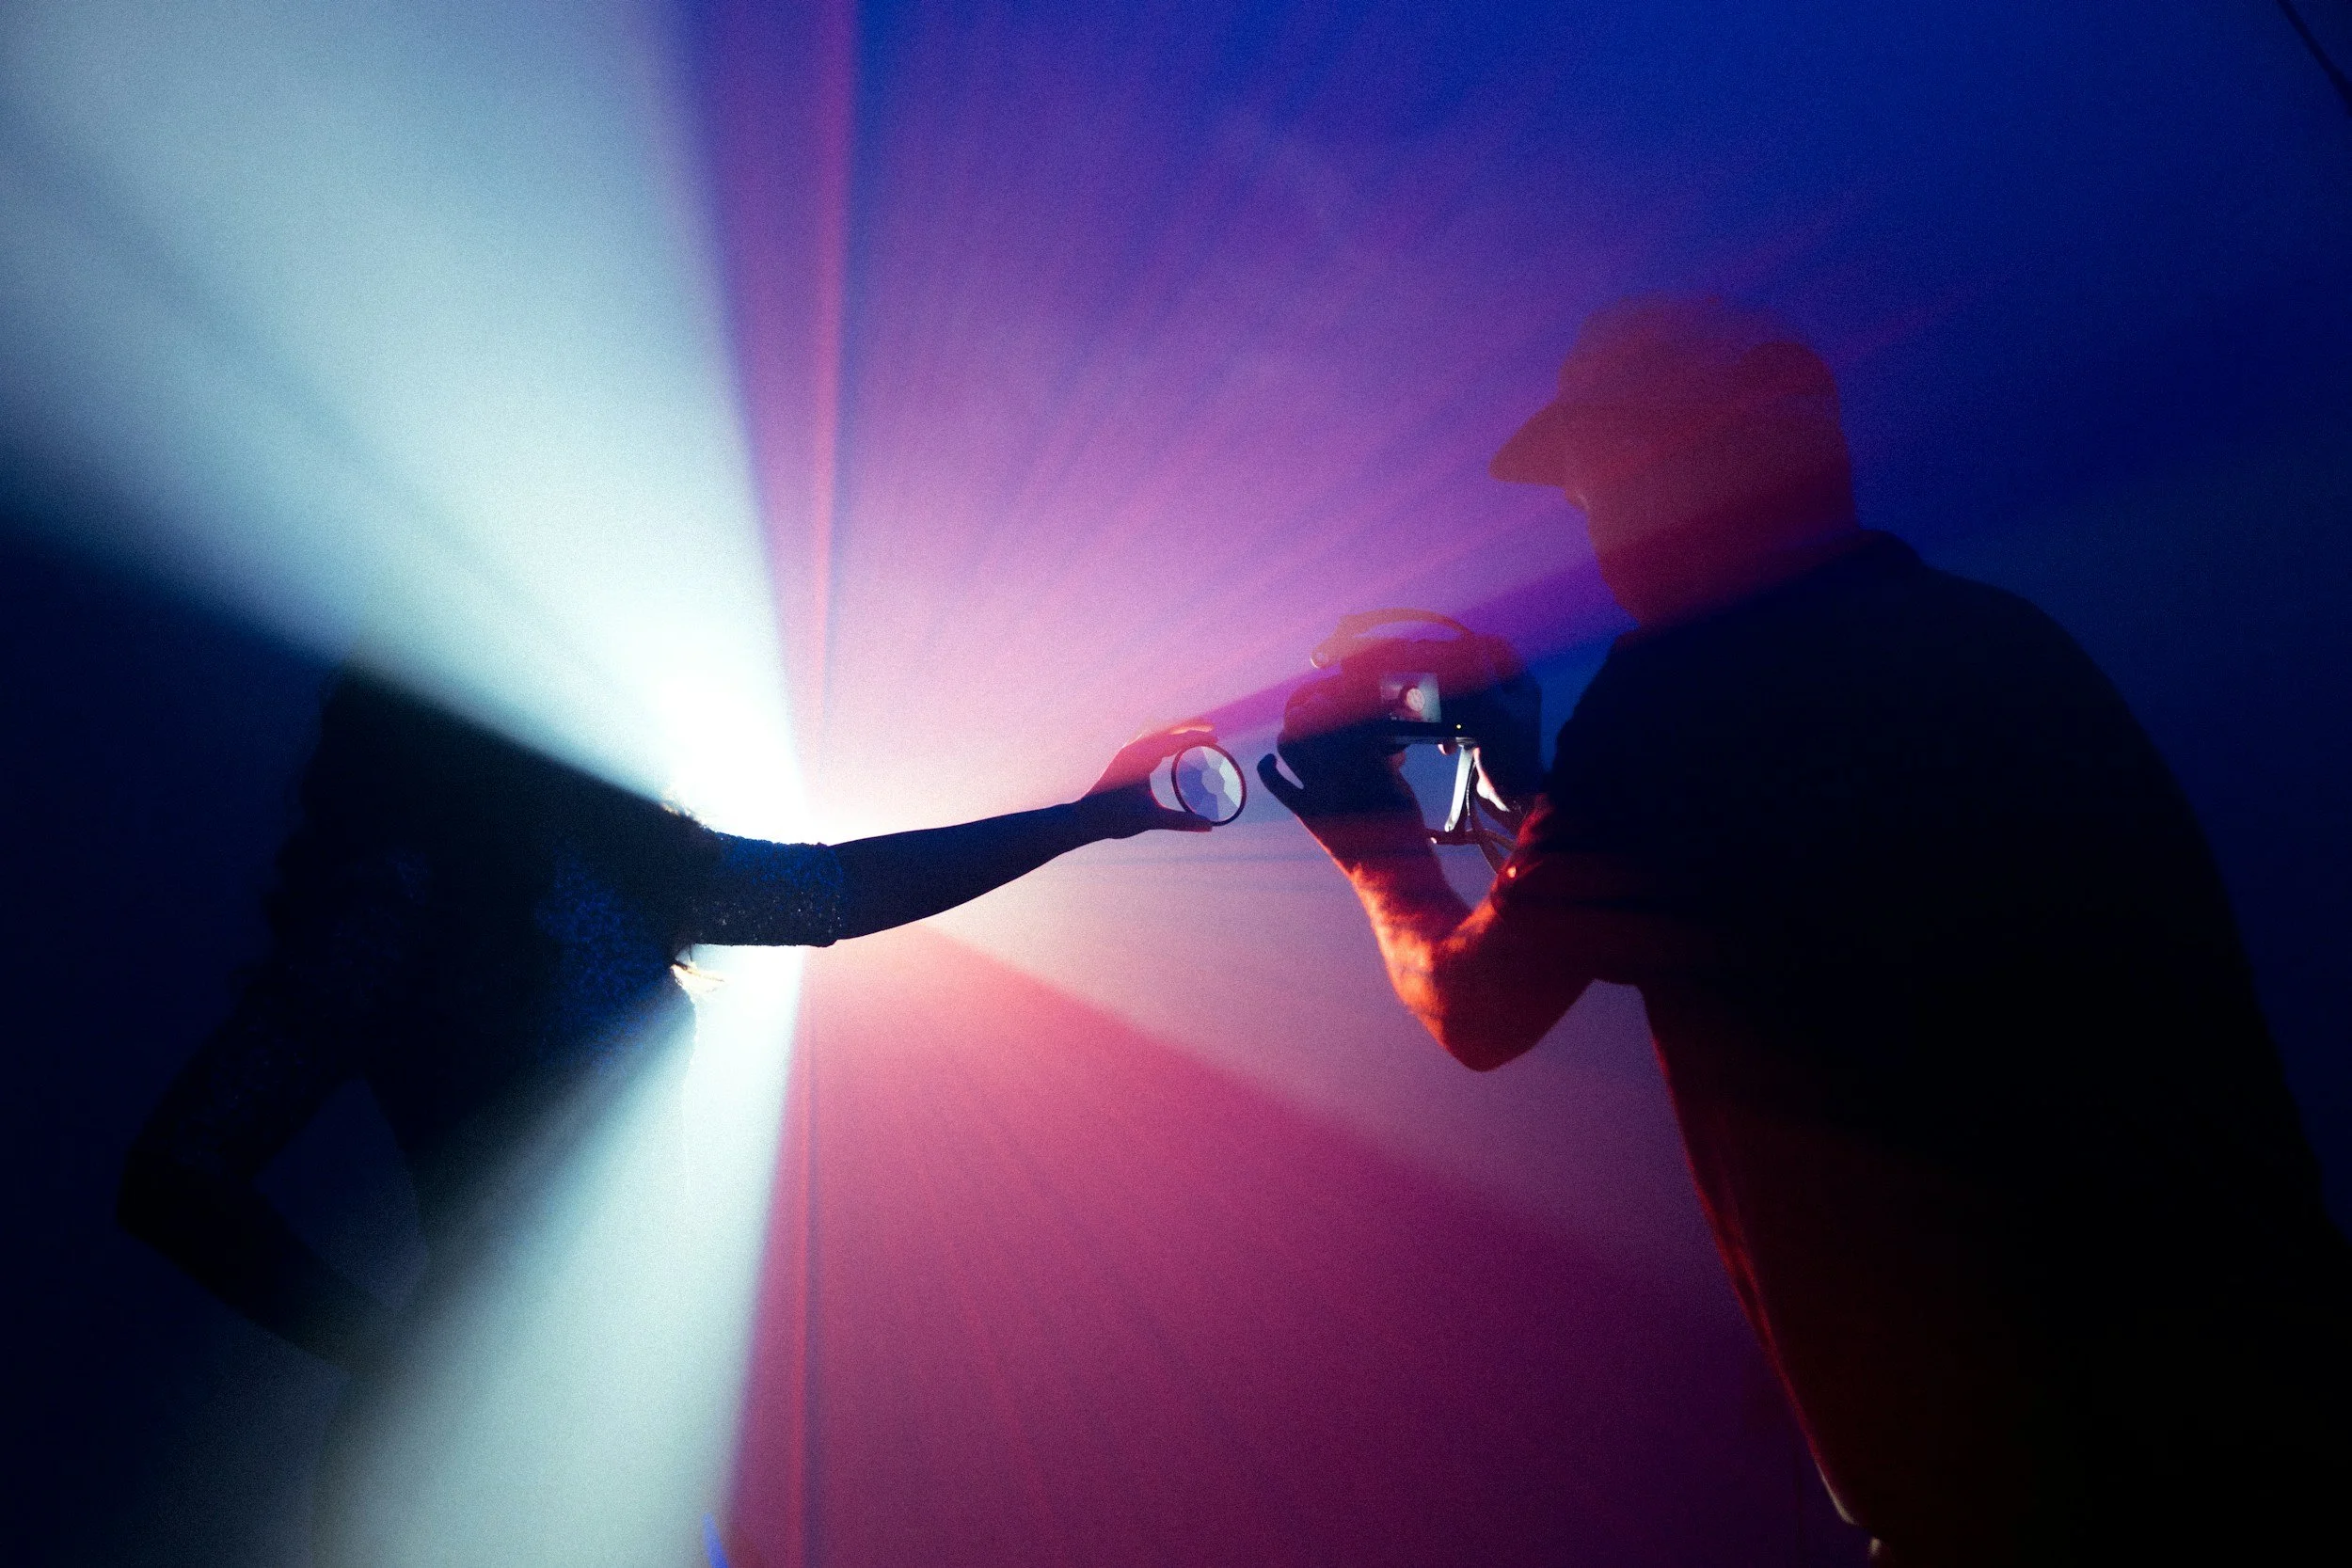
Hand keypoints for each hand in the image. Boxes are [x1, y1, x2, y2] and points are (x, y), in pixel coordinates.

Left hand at [1073, 720, 1219, 839]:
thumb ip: (1181, 821)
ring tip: (1195, 732)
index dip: (1196, 738)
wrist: (1085, 818)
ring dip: (1175, 729)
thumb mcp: (1151, 819)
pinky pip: (1148, 739)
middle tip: (1212, 729)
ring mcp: (1127, 752)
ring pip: (1156, 730)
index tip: (1216, 738)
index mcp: (1140, 758)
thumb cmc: (1114, 817)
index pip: (1173, 740)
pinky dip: (1164, 737)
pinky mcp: (1125, 759)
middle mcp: (1133, 750)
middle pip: (1165, 728)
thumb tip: (1209, 827)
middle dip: (1189, 725)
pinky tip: (1171, 746)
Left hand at [1256, 674, 1422, 841]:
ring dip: (1289, 734)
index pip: (1345, 716)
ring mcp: (1321, 790)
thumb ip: (1380, 759)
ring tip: (1292, 731)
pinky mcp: (1306, 812)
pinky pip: (1278, 785)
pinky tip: (1269, 761)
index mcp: (1368, 759)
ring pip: (1291, 747)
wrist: (1389, 868)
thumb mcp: (1398, 784)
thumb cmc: (1401, 826)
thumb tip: (1370, 740)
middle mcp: (1342, 769)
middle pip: (1314, 724)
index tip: (1337, 693)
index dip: (1338, 700)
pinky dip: (1268, 769)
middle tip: (1313, 707)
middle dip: (1312, 710)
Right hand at [1447, 645, 1542, 811]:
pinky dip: (1452, 732)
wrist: (1513, 795)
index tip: (1447, 649)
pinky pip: (1464, 723)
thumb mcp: (1494, 709)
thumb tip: (1471, 644)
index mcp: (1521, 685)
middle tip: (1433, 685)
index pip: (1498, 650)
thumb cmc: (1508, 750)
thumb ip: (1482, 676)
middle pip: (1479, 673)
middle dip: (1455, 682)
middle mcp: (1512, 696)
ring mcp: (1499, 716)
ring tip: (1436, 721)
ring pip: (1467, 698)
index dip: (1473, 645)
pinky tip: (1446, 747)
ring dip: (1449, 709)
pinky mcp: (1486, 735)